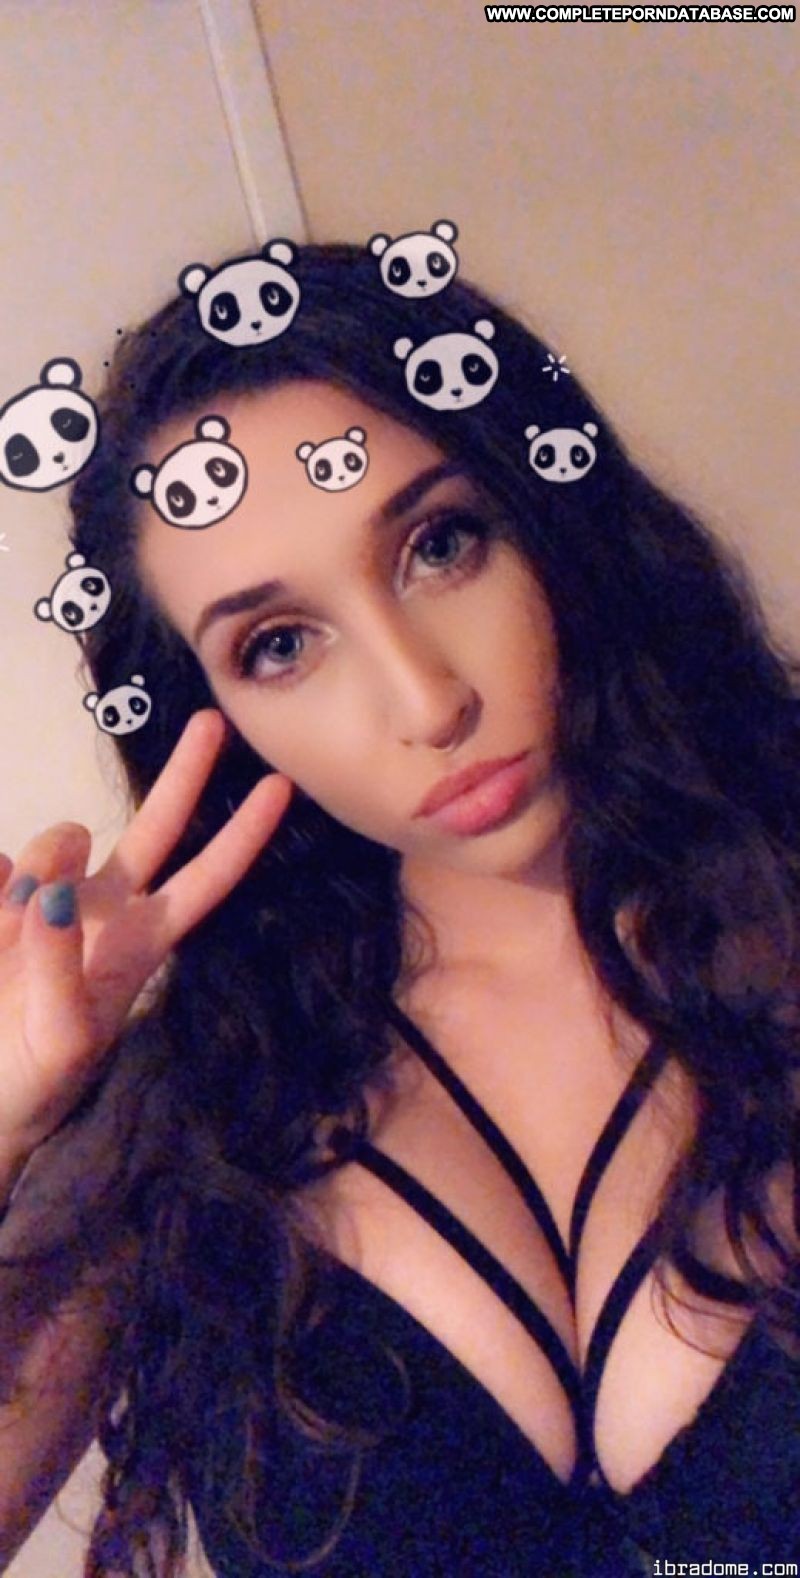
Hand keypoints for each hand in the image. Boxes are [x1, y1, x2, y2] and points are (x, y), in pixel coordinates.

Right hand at [0, 709, 292, 1155]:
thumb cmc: (33, 1082)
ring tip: (9, 938)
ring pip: (57, 843)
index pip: (203, 882)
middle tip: (212, 721)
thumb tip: (50, 892)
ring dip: (40, 870)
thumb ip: (58, 966)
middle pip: (155, 830)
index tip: (282, 787)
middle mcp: (103, 911)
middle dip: (185, 775)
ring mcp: (48, 902)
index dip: (241, 838)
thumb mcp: (59, 1040)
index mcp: (138, 945)